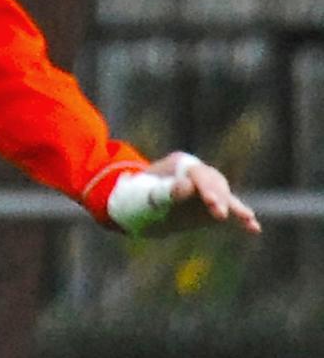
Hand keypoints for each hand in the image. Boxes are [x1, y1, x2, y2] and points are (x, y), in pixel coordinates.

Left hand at [116, 152, 260, 237]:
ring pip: (225, 196)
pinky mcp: (215, 206)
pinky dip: (241, 219)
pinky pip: (230, 211)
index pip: (196, 174)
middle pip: (214, 183)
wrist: (141, 208)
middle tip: (218, 213)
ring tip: (246, 220)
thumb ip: (164, 191)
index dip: (204, 188)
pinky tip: (254, 229)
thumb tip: (186, 185)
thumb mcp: (144, 195)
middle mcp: (199, 174)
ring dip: (235, 208)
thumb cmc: (138, 199)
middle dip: (218, 197)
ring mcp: (209, 190)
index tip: (210, 202)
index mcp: (180, 164)